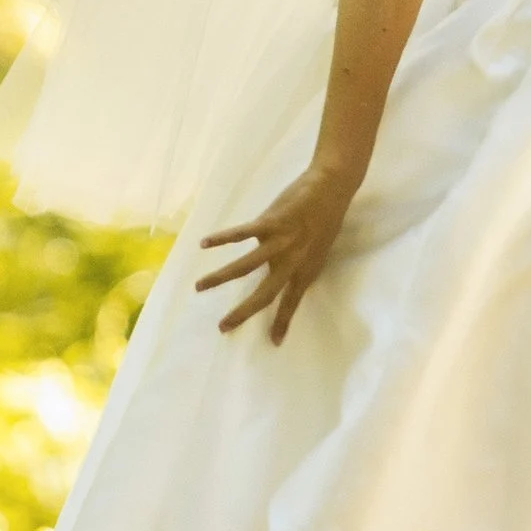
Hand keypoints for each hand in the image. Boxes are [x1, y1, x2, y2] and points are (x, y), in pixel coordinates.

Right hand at [195, 159, 358, 343]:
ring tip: (199, 287)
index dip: (283, 322)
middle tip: (223, 327)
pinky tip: (204, 244)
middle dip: (242, 312)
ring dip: (220, 278)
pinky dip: (222, 239)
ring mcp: (280, 242)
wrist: (331, 187)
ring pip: (244, 266)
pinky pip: (241, 234)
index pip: (292, 302)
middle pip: (264, 294)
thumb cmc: (326, 219)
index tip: (274, 342)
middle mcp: (292, 260)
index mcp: (306, 269)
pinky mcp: (270, 222)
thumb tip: (276, 272)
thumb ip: (298, 264)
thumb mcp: (318, 250)